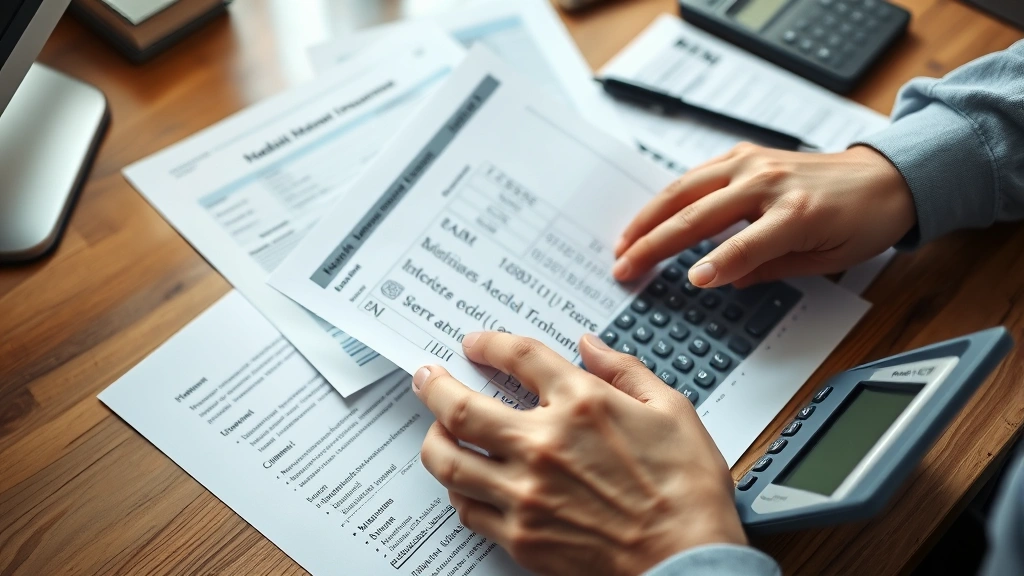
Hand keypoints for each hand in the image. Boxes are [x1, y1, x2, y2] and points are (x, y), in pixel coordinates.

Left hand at [412, 332, 744, 575]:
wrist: (689, 561)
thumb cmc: (686, 490)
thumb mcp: (672, 410)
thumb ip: (624, 370)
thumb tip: (589, 345)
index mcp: (582, 405)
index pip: (518, 357)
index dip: (490, 344)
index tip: (476, 344)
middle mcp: (543, 445)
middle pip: (459, 406)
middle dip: (433, 384)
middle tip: (426, 376)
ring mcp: (525, 494)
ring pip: (448, 459)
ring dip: (434, 437)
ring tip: (436, 428)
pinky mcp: (520, 537)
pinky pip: (466, 507)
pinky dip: (457, 488)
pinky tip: (464, 479)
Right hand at [612, 143, 915, 287]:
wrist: (886, 177)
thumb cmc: (861, 222)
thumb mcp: (824, 260)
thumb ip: (769, 267)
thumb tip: (722, 278)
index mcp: (796, 214)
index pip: (744, 245)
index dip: (716, 266)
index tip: (688, 283)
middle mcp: (769, 182)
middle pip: (698, 215)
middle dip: (655, 244)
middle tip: (624, 267)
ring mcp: (753, 162)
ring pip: (686, 189)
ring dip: (649, 217)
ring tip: (623, 243)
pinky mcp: (745, 154)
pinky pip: (697, 175)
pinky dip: (669, 196)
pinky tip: (650, 215)